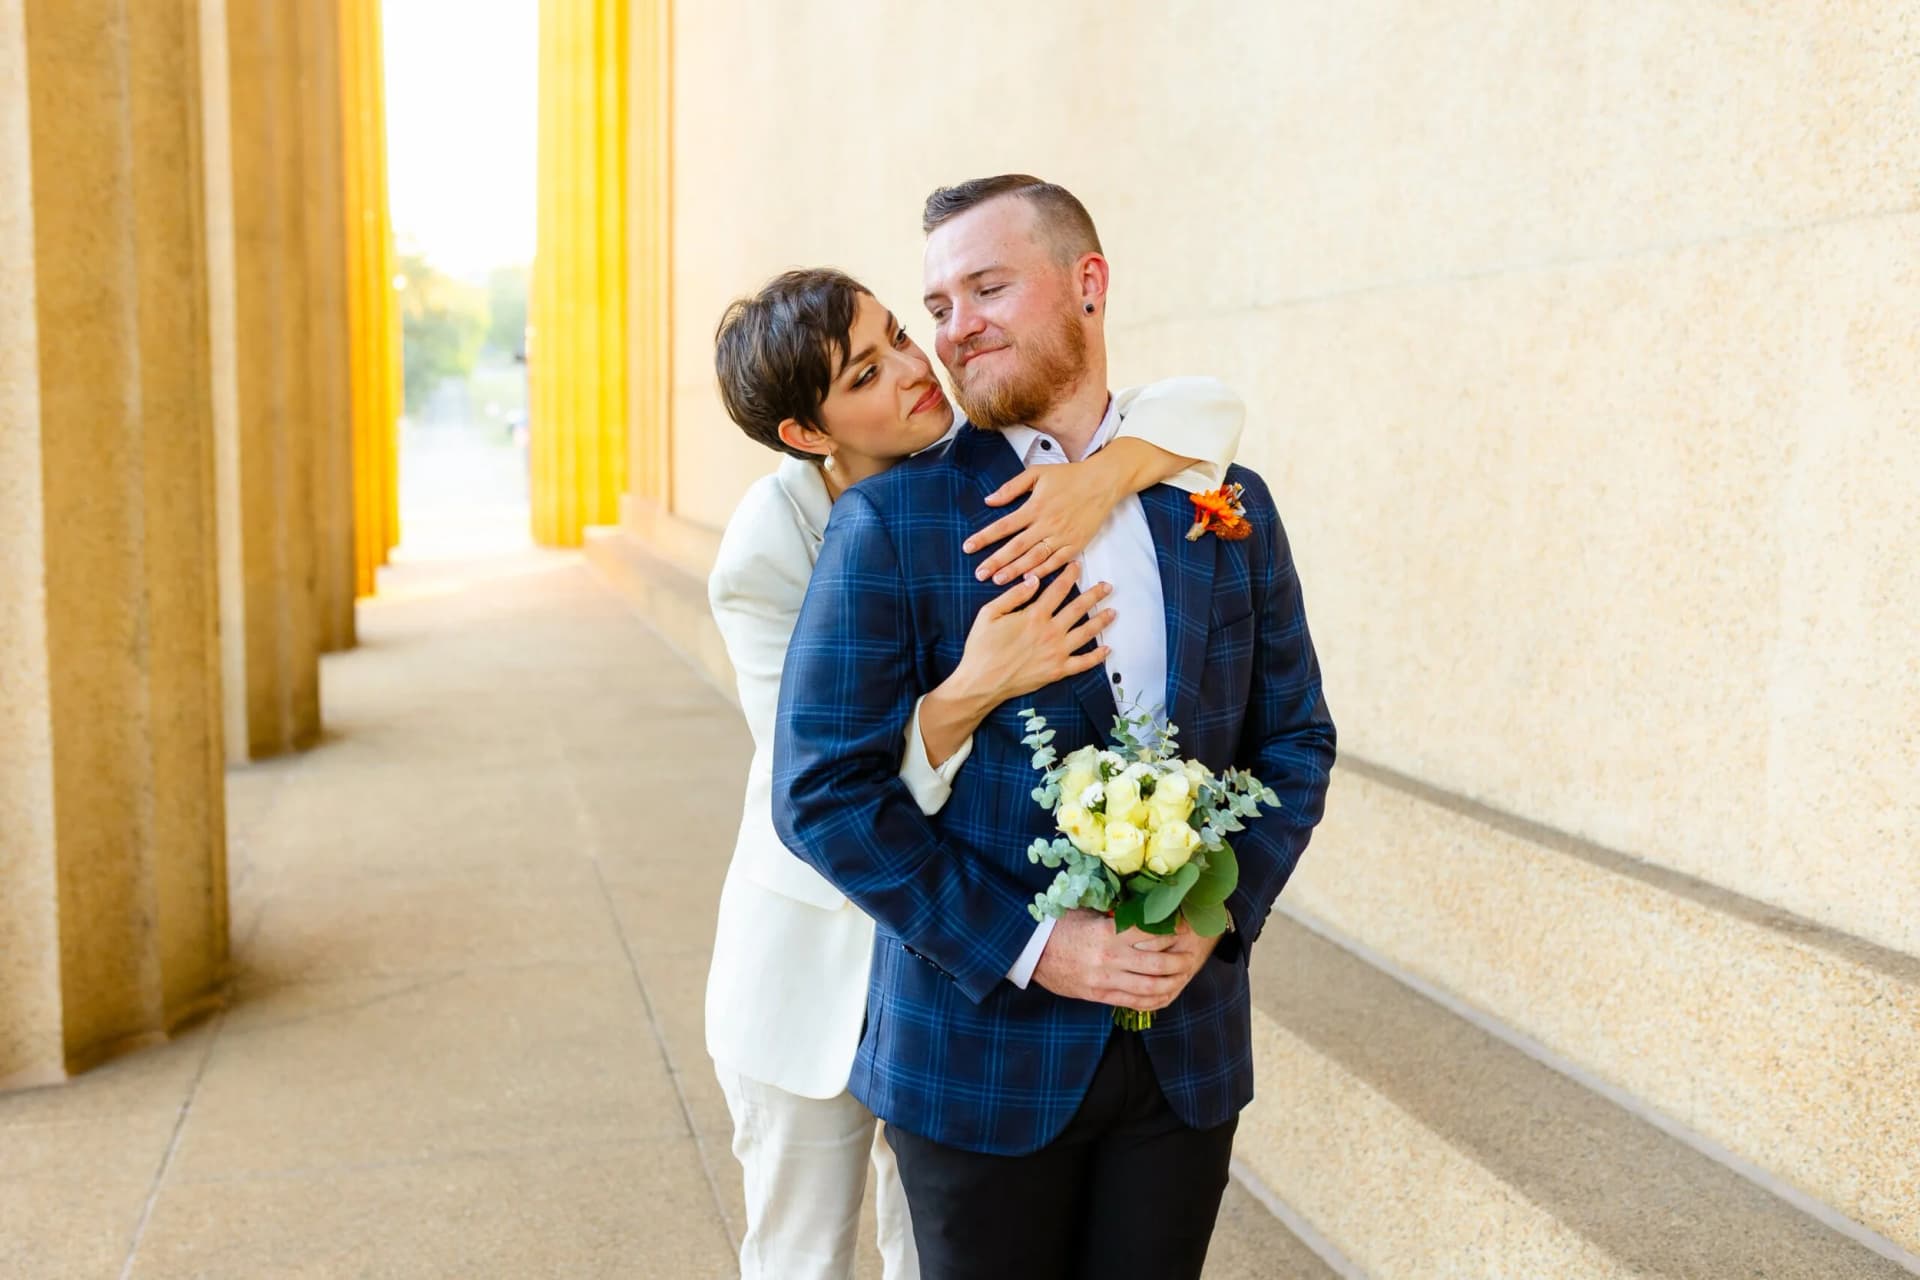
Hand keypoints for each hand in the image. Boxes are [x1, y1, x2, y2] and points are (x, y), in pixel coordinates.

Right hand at [950, 563, 1114, 706]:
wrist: (981, 682)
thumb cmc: (981, 647)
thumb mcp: (989, 613)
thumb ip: (1014, 595)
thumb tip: (1034, 579)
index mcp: (1034, 615)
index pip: (1058, 590)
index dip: (1070, 575)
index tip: (1078, 566)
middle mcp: (1050, 632)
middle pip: (1078, 608)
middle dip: (1094, 595)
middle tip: (1107, 586)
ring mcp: (1057, 653)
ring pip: (1086, 633)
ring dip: (1101, 621)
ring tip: (1113, 612)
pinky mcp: (1057, 671)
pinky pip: (1083, 663)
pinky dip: (1097, 656)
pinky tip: (1107, 649)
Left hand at [964, 458, 1124, 584]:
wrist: (1103, 482)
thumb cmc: (1069, 476)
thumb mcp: (1037, 473)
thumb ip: (1011, 487)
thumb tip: (989, 501)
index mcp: (1035, 506)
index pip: (1003, 525)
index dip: (984, 537)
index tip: (968, 547)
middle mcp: (1047, 524)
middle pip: (1016, 547)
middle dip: (996, 561)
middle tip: (979, 574)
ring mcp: (1062, 536)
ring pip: (1034, 558)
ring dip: (1015, 570)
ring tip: (997, 581)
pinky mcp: (1076, 544)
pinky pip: (1057, 562)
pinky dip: (1043, 572)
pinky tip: (1029, 581)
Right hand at [1032, 912, 1222, 1010]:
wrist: (1031, 953)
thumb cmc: (1059, 927)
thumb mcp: (1087, 913)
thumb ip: (1115, 915)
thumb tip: (1144, 907)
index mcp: (1106, 933)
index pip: (1150, 932)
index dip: (1172, 930)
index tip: (1184, 926)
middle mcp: (1109, 958)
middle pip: (1156, 963)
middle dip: (1178, 960)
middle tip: (1191, 953)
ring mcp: (1105, 980)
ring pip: (1149, 987)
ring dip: (1172, 981)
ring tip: (1184, 974)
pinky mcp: (1100, 995)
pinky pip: (1134, 1002)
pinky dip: (1154, 1000)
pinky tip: (1166, 994)